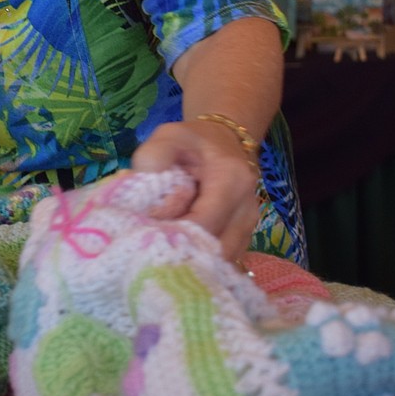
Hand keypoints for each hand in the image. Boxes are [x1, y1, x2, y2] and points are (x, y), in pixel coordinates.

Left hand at [132, 118, 259, 261]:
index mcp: (232, 180)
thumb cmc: (193, 141)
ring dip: (192, 258)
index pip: (205, 223)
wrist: (224, 141)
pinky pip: (223, 259)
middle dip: (182, 252)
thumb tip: (145, 176)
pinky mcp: (243, 239)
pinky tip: (181, 250)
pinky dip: (201, 260)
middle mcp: (246, 208)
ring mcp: (249, 227)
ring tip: (164, 249)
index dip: (175, 234)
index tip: (147, 235)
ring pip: (220, 259)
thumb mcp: (170, 135)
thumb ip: (155, 153)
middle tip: (151, 248)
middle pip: (215, 248)